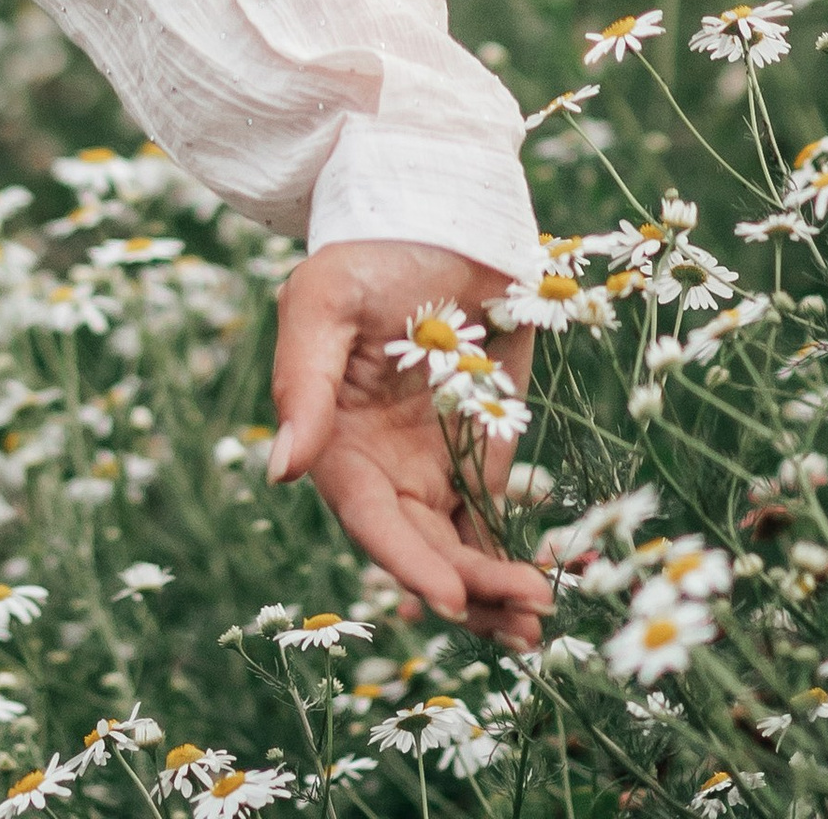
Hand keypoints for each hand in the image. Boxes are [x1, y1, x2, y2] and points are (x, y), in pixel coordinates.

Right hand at [265, 243, 551, 645]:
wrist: (438, 210)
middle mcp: (384, 469)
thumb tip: (282, 473)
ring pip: (460, 550)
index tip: (451, 598)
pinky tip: (545, 584)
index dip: (409, 563)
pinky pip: (494, 519)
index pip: (372, 521)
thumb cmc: (369, 253)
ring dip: (496, 591)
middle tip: (527, 612)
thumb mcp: (324, 302)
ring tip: (541, 618)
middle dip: (471, 591)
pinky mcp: (483, 448)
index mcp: (338, 445)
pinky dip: (514, 557)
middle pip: (423, 550)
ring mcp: (435, 464)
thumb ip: (301, 384)